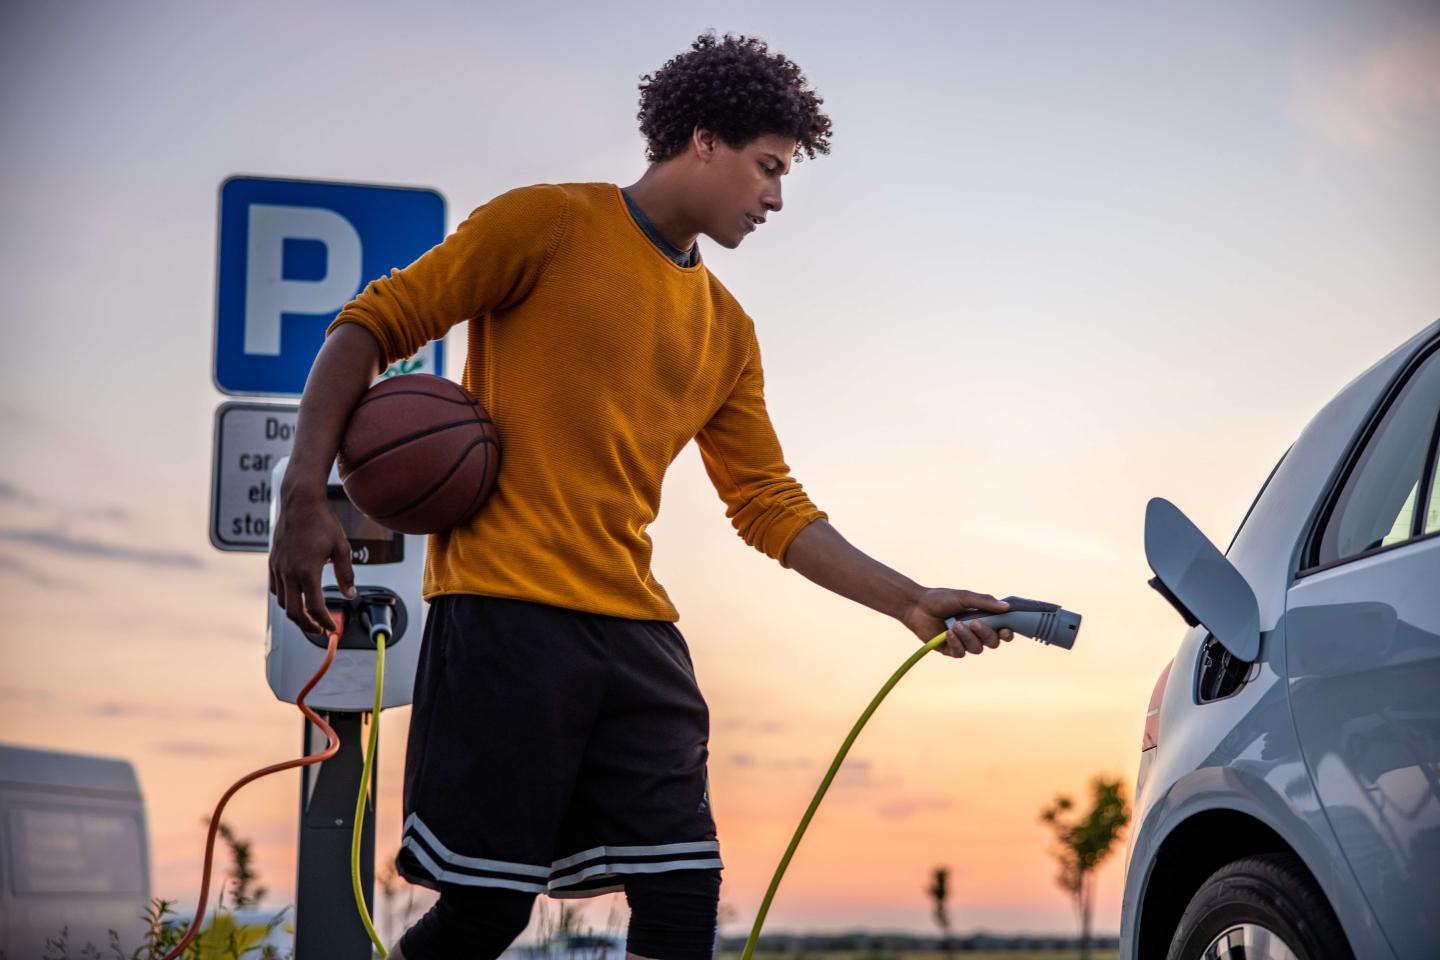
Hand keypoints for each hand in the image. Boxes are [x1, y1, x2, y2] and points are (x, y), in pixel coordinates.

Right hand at [268, 488, 354, 634]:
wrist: (300, 502)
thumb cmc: (322, 522)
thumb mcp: (342, 548)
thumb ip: (346, 574)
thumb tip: (350, 595)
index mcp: (308, 571)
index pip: (315, 607)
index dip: (325, 621)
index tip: (332, 627)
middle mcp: (289, 572)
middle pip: (293, 612)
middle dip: (307, 625)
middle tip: (319, 630)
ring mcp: (278, 567)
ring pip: (282, 601)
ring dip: (295, 613)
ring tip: (309, 616)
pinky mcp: (273, 562)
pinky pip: (275, 588)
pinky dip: (285, 598)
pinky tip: (295, 597)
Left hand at [902, 588, 1011, 657]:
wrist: (916, 605)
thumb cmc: (941, 599)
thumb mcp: (964, 597)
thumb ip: (984, 602)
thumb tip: (1006, 607)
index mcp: (983, 619)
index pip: (1001, 630)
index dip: (1007, 633)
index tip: (1005, 630)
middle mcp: (975, 632)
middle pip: (992, 642)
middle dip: (986, 634)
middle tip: (975, 623)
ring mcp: (963, 642)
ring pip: (977, 649)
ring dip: (968, 637)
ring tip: (955, 624)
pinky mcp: (950, 649)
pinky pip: (960, 653)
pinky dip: (956, 643)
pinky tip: (947, 633)